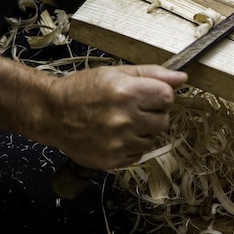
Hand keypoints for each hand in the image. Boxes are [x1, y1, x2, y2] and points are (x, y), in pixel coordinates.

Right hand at [43, 65, 186, 169]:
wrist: (52, 114)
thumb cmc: (84, 89)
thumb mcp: (117, 73)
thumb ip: (153, 74)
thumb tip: (182, 77)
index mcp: (127, 92)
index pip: (168, 97)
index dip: (161, 94)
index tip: (149, 94)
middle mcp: (124, 119)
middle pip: (164, 120)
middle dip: (153, 113)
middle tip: (133, 108)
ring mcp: (118, 142)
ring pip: (152, 139)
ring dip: (143, 131)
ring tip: (122, 122)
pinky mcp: (112, 160)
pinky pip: (138, 154)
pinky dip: (131, 146)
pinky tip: (115, 135)